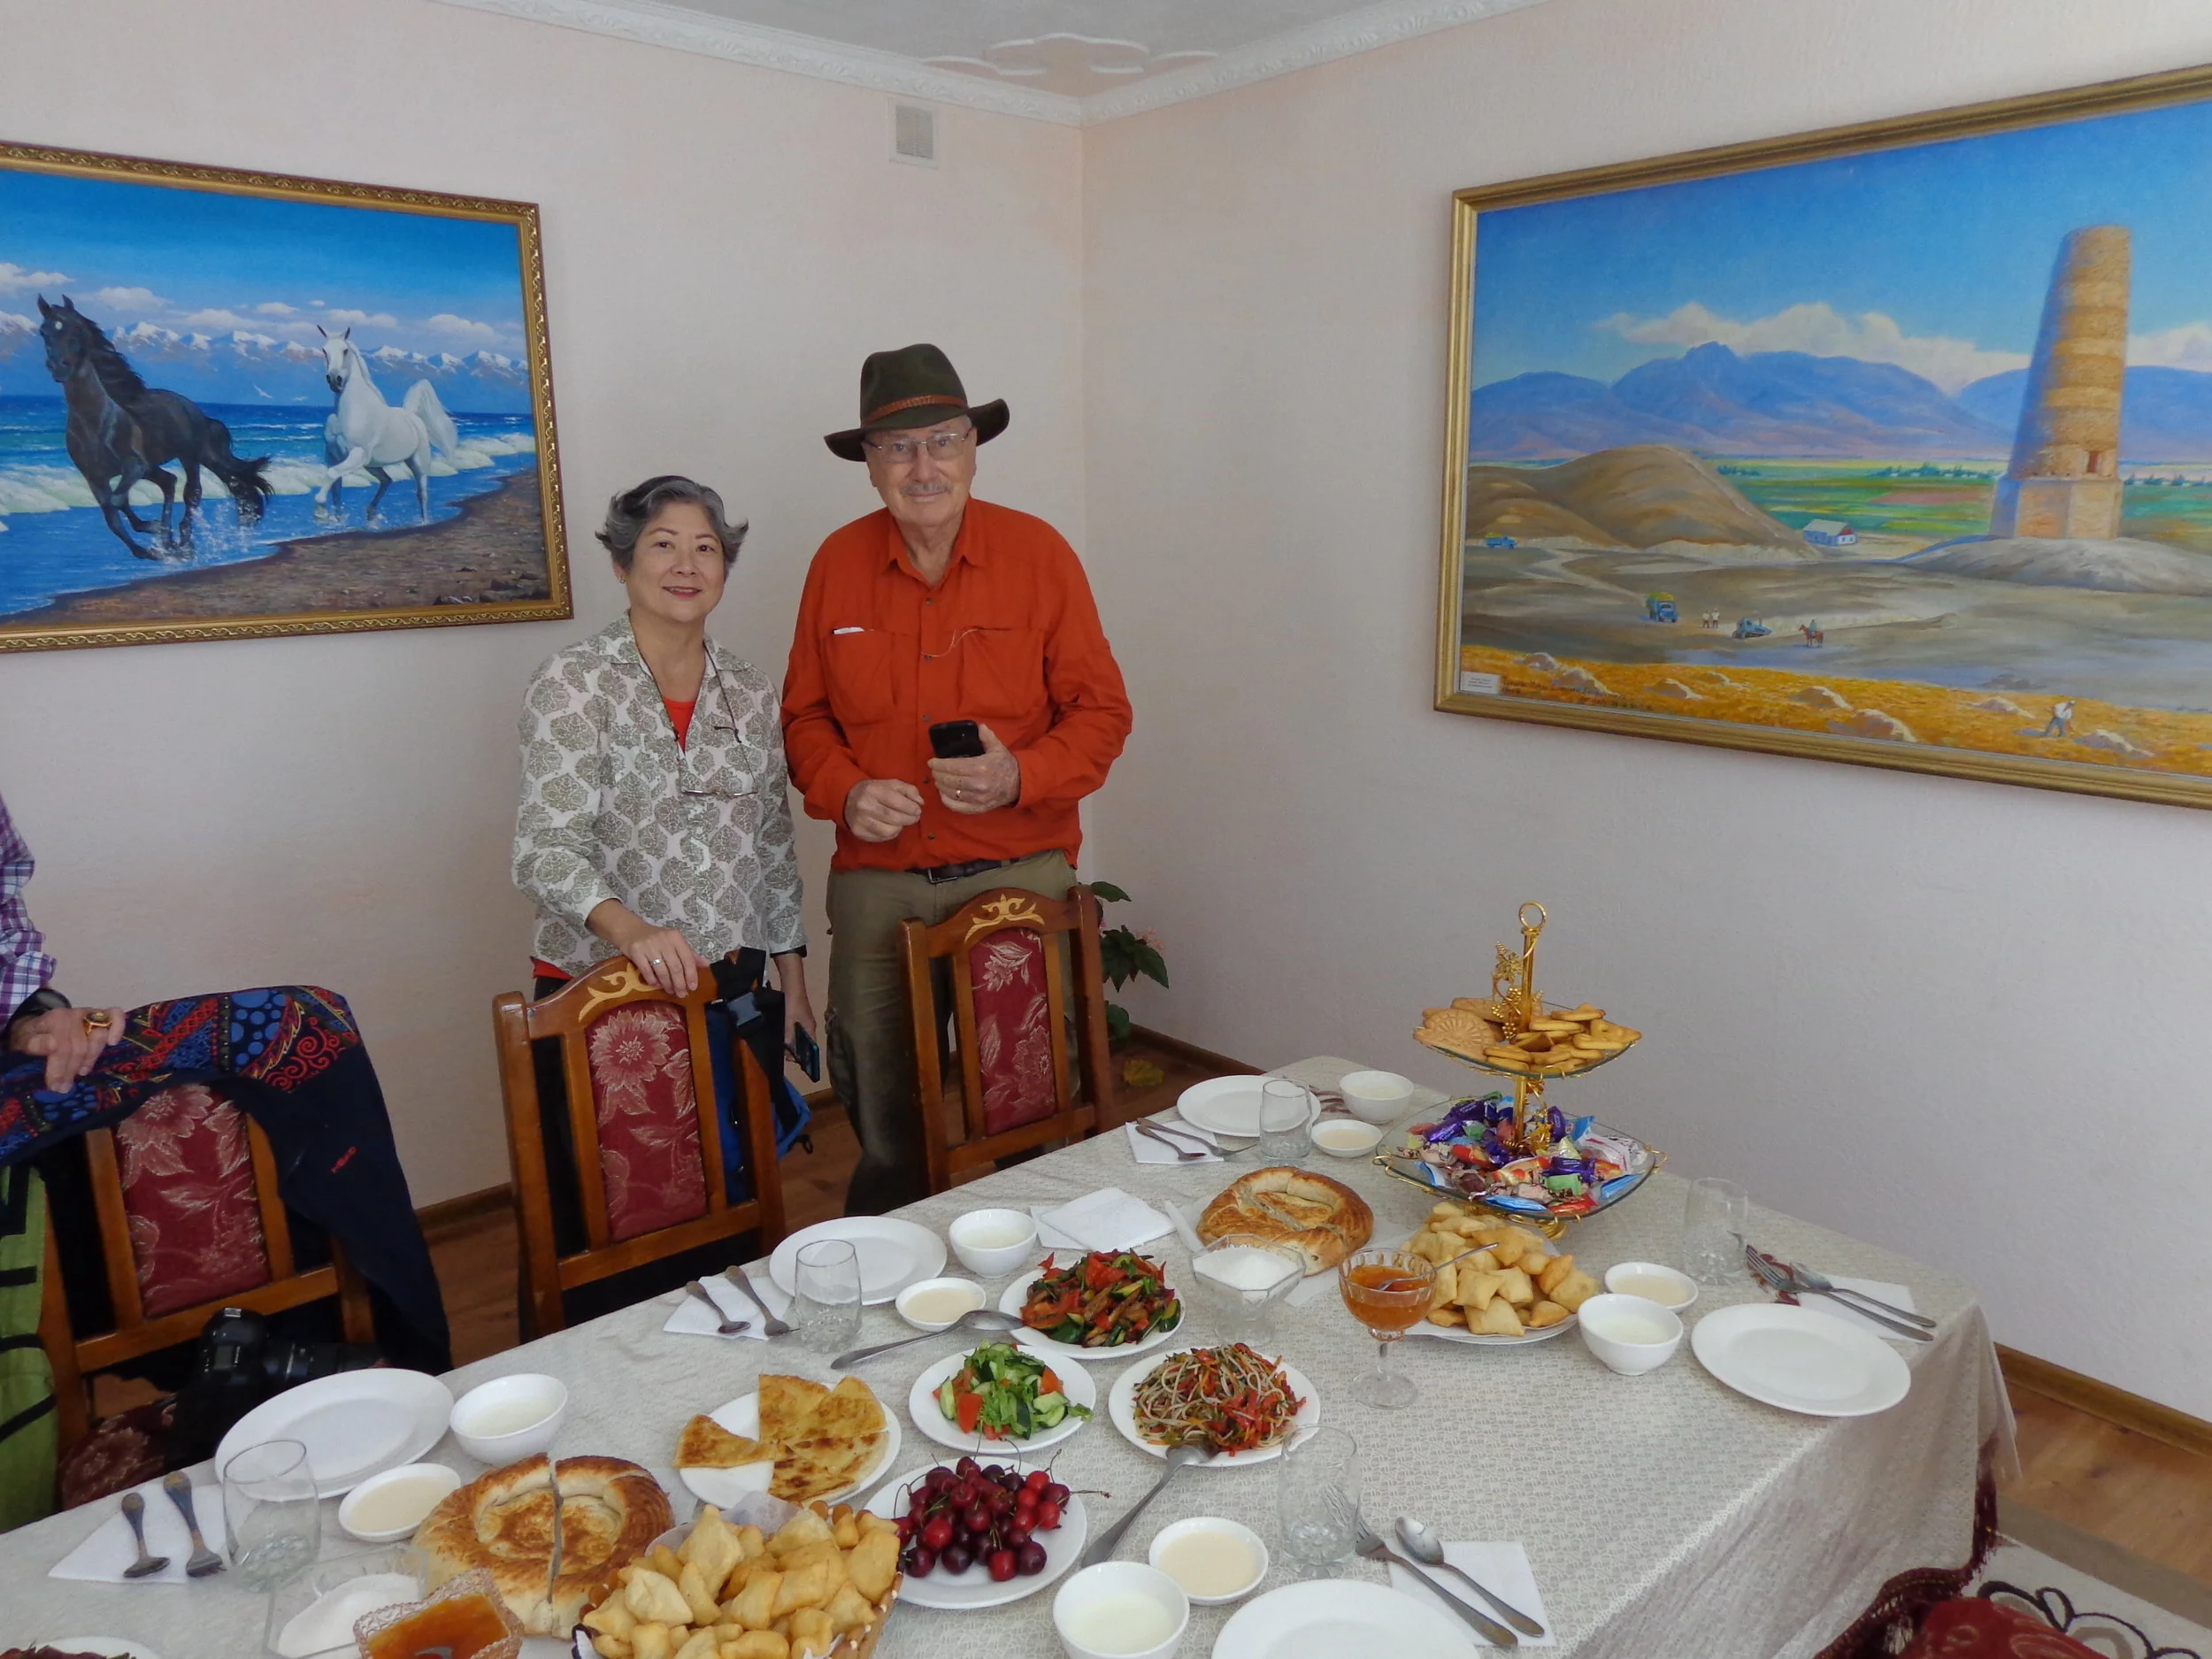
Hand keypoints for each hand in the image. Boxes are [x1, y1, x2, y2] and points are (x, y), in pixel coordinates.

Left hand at [9, 1007, 127, 1092]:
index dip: (58, 1069)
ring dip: (90, 1058)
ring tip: (80, 1073)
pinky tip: (112, 1042)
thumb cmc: (32, 1036)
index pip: (60, 1047)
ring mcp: (87, 1013)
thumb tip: (52, 1045)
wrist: (38, 1024)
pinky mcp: (100, 1014)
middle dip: (71, 1070)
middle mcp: (71, 1015)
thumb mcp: (23, 1041)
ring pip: (97, 1037)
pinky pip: (114, 1016)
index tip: (54, 1086)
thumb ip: (34, 1043)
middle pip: (78, 1047)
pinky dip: (117, 1028)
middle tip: (63, 1087)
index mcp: (52, 1020)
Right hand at [590, 902, 707, 995]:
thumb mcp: (673, 942)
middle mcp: (664, 940)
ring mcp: (649, 946)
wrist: (630, 930)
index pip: (687, 959)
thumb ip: (689, 954)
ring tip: (670, 991)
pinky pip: (647, 971)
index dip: (691, 975)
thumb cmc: (655, 938)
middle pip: (676, 967)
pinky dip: (653, 981)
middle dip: (680, 983)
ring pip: (662, 971)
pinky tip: (656, 985)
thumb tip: (706, 965)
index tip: (693, 987)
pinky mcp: (636, 952)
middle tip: (682, 994)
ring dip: (667, 984)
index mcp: (676, 937)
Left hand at [773, 953, 817, 1049]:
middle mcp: (809, 1026)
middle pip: (805, 1042)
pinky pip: (795, 1030)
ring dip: (792, 1043)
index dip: (805, 1055)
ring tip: (783, 1048)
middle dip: (797, 1050)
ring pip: (800, 1036)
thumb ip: (789, 1034)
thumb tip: (788, 1047)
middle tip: (785, 1055)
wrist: (792, 986)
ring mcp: (804, 1021)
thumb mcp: (789, 1020)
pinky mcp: (798, 1016)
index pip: (812, 1046)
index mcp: (810, 1028)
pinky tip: (782, 1037)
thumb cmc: (793, 1004)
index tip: (795, 1060)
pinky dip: (790, 1036)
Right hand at [845, 778, 924, 841]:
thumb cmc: (875, 791)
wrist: (848, 799)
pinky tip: (892, 826)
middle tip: (915, 817)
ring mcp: (860, 821)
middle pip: (894, 817)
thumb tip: (920, 802)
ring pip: (889, 830)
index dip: (910, 807)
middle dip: (909, 819)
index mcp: (873, 790)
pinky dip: (892, 833)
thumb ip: (908, 790)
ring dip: (900, 827)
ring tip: (902, 821)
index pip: (896, 801)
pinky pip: (882, 837)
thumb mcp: (891, 784)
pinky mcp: (859, 832)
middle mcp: (864, 805)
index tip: (918, 810)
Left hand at [929, 723, 1021, 814]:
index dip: (939, 765)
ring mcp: (978, 798)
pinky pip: (958, 807)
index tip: (931, 762)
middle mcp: (977, 784)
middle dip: (937, 775)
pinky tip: (943, 794)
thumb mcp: (998, 748)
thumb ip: (987, 737)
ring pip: (951, 793)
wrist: (1019, 784)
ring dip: (940, 786)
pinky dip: (947, 801)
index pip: (953, 766)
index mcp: (980, 767)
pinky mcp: (978, 808)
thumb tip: (980, 727)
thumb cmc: (1006, 765)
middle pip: (949, 780)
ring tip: (937, 780)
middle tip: (934, 770)